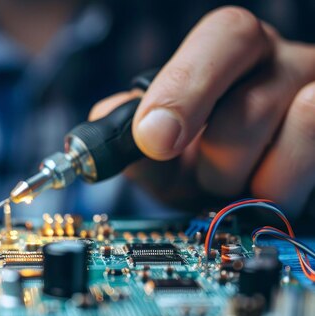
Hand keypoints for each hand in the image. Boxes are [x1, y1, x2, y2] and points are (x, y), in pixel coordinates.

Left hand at [89, 6, 314, 218]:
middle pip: (251, 106)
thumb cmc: (195, 165)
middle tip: (203, 176)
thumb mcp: (154, 155)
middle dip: (213, 162)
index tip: (152, 139)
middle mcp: (286, 64)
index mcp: (232, 53)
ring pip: (296, 130)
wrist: (237, 198)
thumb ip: (126, 136)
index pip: (227, 34)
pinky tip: (264, 191)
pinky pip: (311, 166)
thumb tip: (105, 121)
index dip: (186, 87)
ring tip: (236, 184)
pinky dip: (276, 193)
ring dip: (247, 182)